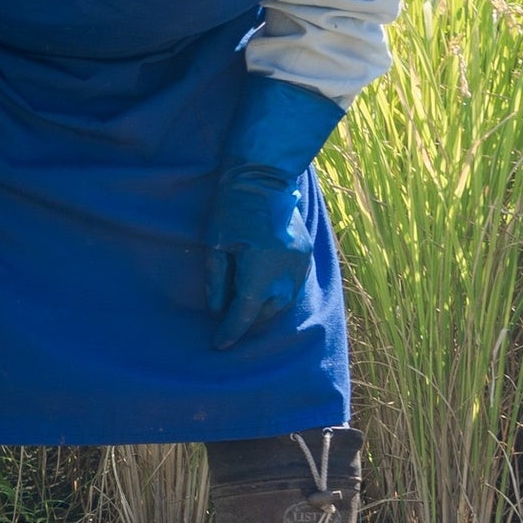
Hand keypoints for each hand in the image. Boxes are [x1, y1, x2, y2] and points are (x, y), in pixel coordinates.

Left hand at [205, 77, 341, 349]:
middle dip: (248, 322)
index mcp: (261, 268)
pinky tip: (264, 295)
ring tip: (246, 312)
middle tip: (228, 326)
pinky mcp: (306, 255)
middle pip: (268, 311)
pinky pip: (293, 287)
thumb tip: (218, 311)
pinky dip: (278, 296)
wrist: (265, 178)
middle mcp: (286, 270)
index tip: (219, 344)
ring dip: (265, 311)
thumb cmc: (232, 209)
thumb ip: (218, 282)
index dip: (231, 331)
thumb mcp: (216, 245)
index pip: (246, 312)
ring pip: (285, 302)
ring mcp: (300, 263)